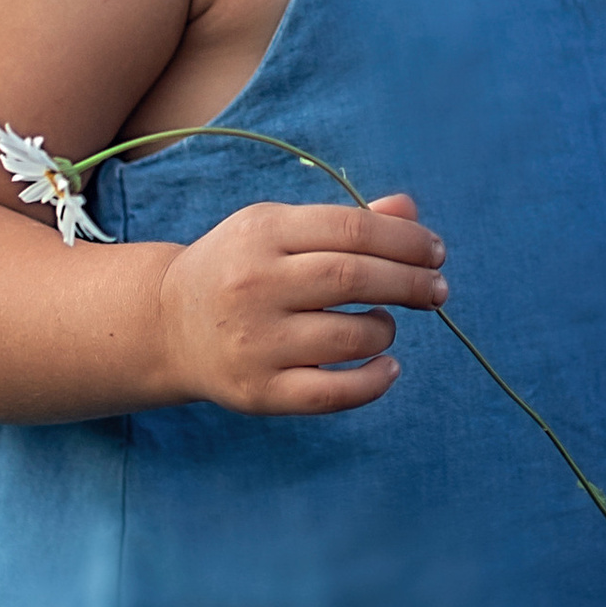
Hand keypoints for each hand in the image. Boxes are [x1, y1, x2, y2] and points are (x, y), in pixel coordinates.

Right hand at [154, 190, 445, 414]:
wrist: (167, 325)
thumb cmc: (241, 270)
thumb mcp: (279, 230)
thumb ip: (345, 221)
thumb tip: (410, 213)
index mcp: (262, 232)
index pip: (352, 229)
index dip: (406, 241)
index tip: (436, 253)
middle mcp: (255, 284)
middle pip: (354, 278)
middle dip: (411, 283)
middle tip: (438, 290)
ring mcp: (254, 341)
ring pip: (349, 336)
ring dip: (385, 329)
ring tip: (384, 324)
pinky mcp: (258, 391)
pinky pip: (332, 394)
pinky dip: (373, 382)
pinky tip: (387, 368)